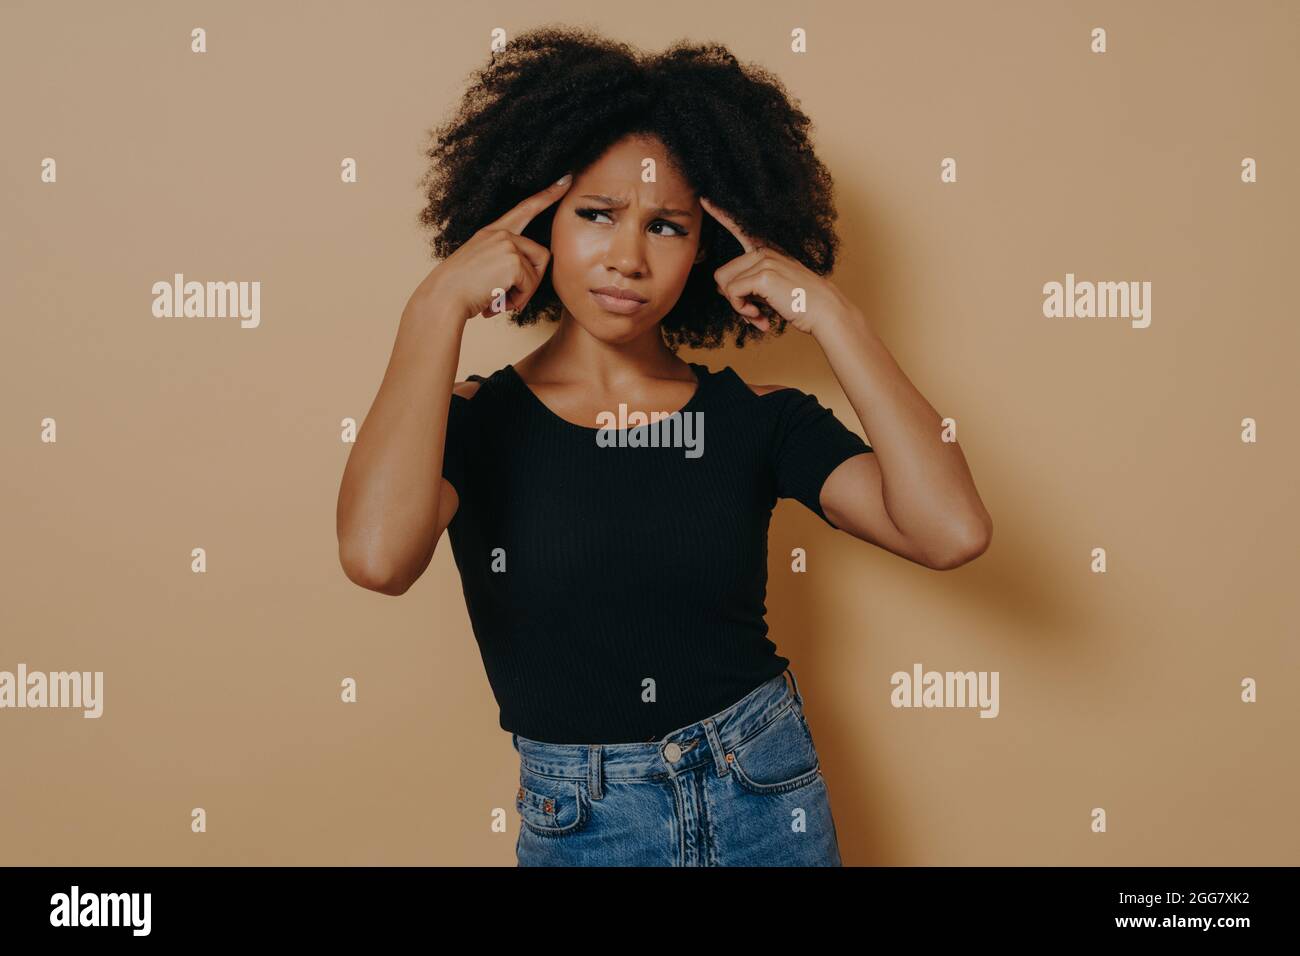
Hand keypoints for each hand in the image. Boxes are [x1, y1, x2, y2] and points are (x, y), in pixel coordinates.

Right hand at [407, 174, 573, 321]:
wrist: (443, 298)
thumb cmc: (459, 291)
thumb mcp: (481, 267)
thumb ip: (503, 262)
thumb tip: (526, 275)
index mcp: (491, 233)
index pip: (525, 208)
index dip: (547, 194)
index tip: (566, 180)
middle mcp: (500, 234)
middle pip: (542, 255)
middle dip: (531, 282)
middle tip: (509, 298)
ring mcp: (507, 244)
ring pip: (538, 271)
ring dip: (524, 293)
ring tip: (500, 300)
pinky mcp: (513, 260)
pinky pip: (531, 284)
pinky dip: (518, 299)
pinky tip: (498, 302)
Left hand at [700, 195, 856, 334]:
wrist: (825, 311)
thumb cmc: (801, 304)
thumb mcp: (771, 290)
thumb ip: (748, 286)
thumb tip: (723, 290)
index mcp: (766, 250)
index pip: (738, 228)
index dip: (719, 214)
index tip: (703, 198)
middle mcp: (763, 250)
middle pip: (721, 274)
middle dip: (732, 299)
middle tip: (751, 313)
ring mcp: (763, 260)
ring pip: (724, 284)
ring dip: (737, 306)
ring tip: (757, 315)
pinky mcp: (763, 274)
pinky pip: (733, 294)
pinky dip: (742, 310)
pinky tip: (760, 317)